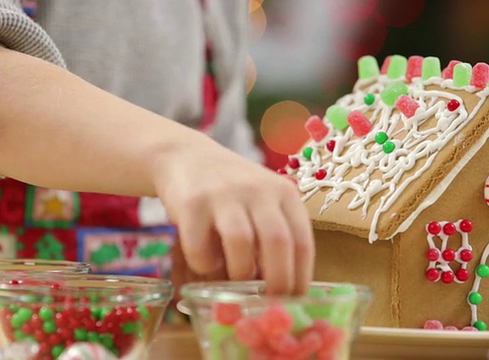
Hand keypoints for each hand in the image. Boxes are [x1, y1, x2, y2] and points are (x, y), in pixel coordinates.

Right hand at [154, 134, 313, 294]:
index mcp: (284, 193)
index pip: (303, 240)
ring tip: (233, 281)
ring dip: (239, 274)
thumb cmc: (231, 193)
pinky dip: (204, 265)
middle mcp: (258, 190)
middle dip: (276, 282)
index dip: (301, 277)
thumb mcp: (262, 203)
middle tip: (268, 304)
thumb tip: (283, 292)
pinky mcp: (192, 203)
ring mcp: (224, 194)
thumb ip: (275, 237)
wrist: (185, 156)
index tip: (295, 301)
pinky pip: (201, 247)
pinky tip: (205, 261)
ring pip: (241, 244)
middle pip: (278, 242)